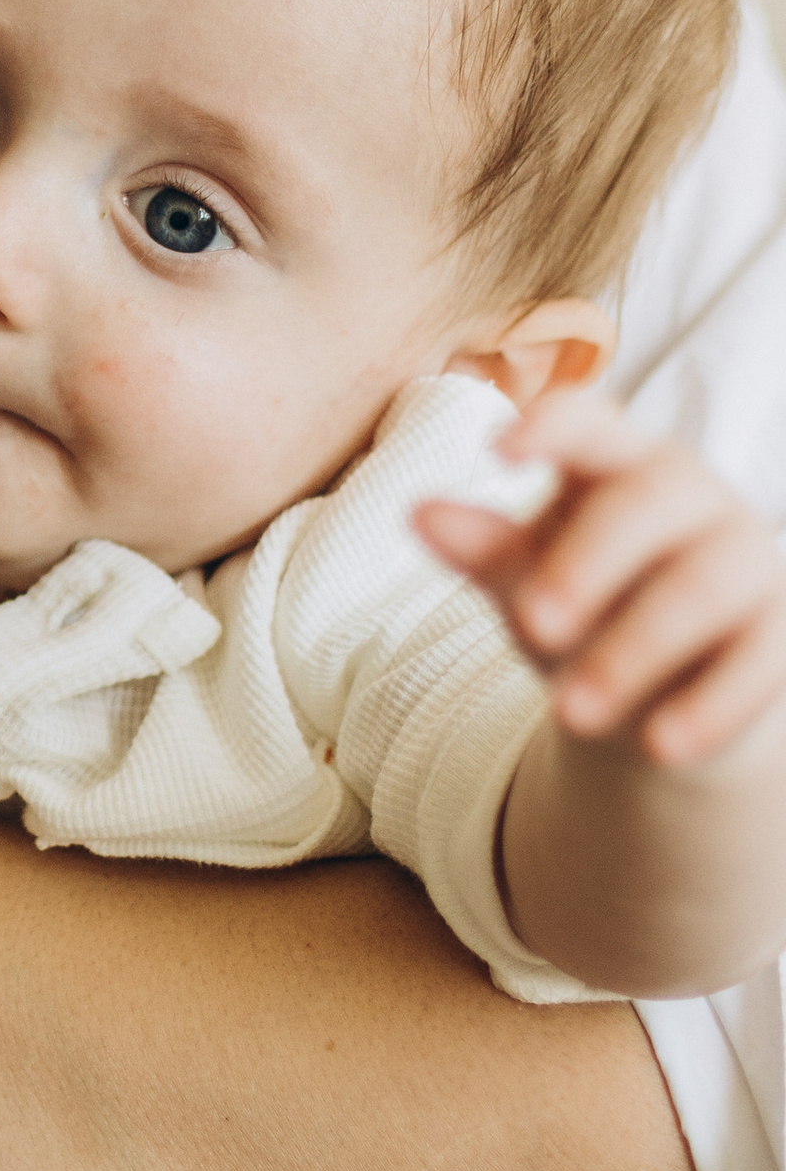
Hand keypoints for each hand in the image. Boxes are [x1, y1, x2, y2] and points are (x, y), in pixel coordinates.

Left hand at [418, 389, 785, 768]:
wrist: (656, 693)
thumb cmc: (582, 607)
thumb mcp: (526, 579)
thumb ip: (485, 549)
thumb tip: (420, 513)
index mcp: (618, 462)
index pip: (591, 422)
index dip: (552, 427)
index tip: (496, 450)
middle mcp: (691, 497)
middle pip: (645, 504)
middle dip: (585, 564)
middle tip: (531, 624)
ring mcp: (747, 560)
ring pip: (701, 588)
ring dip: (633, 651)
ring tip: (569, 714)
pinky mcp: (780, 635)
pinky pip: (758, 663)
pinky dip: (708, 708)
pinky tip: (657, 747)